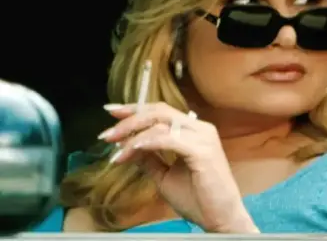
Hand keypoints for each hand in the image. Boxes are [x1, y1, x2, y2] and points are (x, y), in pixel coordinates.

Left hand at [100, 103, 257, 233]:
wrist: (220, 217)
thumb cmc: (198, 198)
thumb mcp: (165, 176)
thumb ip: (150, 159)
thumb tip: (128, 148)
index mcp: (193, 131)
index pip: (161, 111)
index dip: (135, 109)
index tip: (111, 112)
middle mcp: (200, 128)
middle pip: (159, 112)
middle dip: (129, 120)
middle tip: (106, 134)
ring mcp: (203, 137)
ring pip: (161, 123)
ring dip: (133, 133)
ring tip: (114, 147)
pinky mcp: (202, 150)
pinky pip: (168, 139)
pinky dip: (147, 143)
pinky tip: (132, 150)